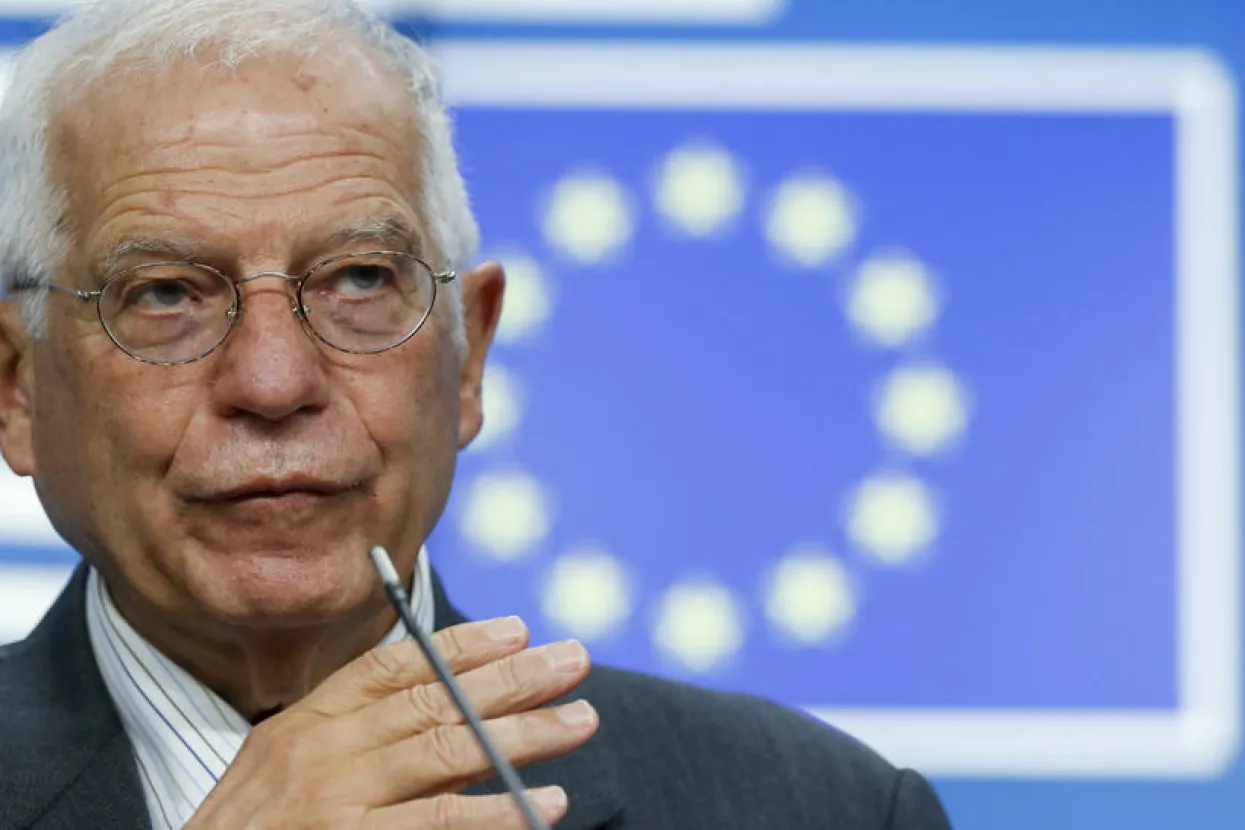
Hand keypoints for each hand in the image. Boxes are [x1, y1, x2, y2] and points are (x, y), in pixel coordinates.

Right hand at [185, 617, 595, 828]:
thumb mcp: (283, 768)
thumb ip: (349, 734)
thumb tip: (439, 705)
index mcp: (307, 723)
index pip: (395, 666)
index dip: (462, 644)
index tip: (519, 629)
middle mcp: (322, 753)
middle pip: (435, 701)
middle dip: (513, 679)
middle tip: (573, 660)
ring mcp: (336, 804)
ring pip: (447, 752)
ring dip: (523, 734)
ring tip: (581, 720)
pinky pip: (438, 826)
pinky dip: (497, 815)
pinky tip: (544, 805)